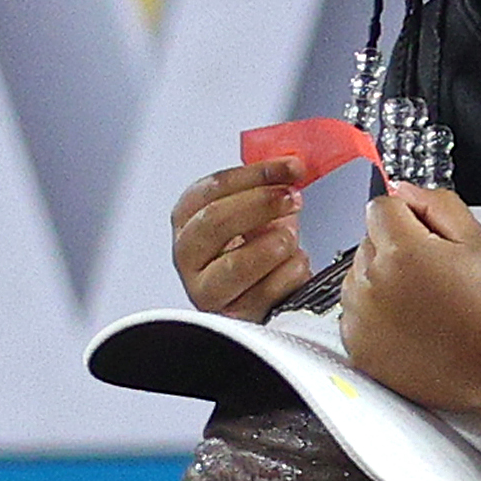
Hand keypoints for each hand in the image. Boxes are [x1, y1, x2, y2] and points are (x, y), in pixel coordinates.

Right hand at [171, 159, 313, 315]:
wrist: (265, 295)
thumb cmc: (257, 250)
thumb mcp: (255, 210)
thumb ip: (266, 184)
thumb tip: (293, 164)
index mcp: (188, 220)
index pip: (212, 188)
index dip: (255, 174)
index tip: (290, 168)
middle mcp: (188, 256)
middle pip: (214, 221)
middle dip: (261, 204)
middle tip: (292, 197)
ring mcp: (206, 289)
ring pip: (238, 263)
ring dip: (277, 244)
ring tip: (290, 241)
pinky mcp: (232, 316)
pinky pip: (267, 290)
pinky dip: (291, 273)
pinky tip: (293, 267)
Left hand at [335, 188, 480, 436]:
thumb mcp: (476, 239)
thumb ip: (436, 203)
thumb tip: (402, 189)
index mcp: (401, 251)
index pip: (380, 207)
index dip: (407, 216)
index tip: (424, 234)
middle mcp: (372, 282)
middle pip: (367, 241)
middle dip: (394, 249)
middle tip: (431, 274)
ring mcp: (360, 315)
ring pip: (357, 275)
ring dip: (380, 280)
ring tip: (421, 301)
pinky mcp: (356, 344)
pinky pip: (353, 312)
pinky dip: (373, 314)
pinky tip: (408, 322)